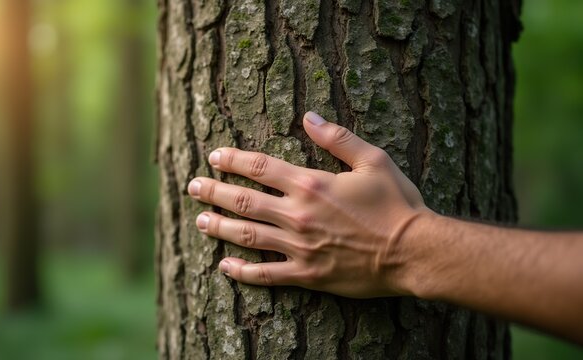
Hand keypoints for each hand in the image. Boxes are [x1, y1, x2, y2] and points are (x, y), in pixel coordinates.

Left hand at [187, 112, 428, 297]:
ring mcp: (299, 248)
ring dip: (220, 228)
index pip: (259, 168)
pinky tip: (225, 267)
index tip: (214, 156)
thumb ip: (338, 138)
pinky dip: (242, 273)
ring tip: (199, 221)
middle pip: (244, 201)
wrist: (413, 251)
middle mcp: (298, 215)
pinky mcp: (308, 275)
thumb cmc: (397, 204)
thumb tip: (309, 117)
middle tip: (193, 187)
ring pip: (247, 236)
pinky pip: (267, 275)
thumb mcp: (373, 160)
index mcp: (311, 184)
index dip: (233, 161)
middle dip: (214, 192)